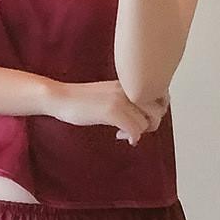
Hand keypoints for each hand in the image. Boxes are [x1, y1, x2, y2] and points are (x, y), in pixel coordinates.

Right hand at [43, 80, 168, 145]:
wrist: (60, 97)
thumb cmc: (79, 99)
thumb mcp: (108, 94)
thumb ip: (125, 99)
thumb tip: (141, 114)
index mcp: (128, 82)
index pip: (160, 94)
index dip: (156, 110)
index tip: (143, 118)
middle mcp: (128, 88)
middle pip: (158, 109)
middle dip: (151, 123)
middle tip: (137, 129)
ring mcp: (120, 99)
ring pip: (148, 120)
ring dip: (140, 132)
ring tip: (125, 134)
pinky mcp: (112, 111)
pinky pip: (135, 128)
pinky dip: (132, 137)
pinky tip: (120, 136)